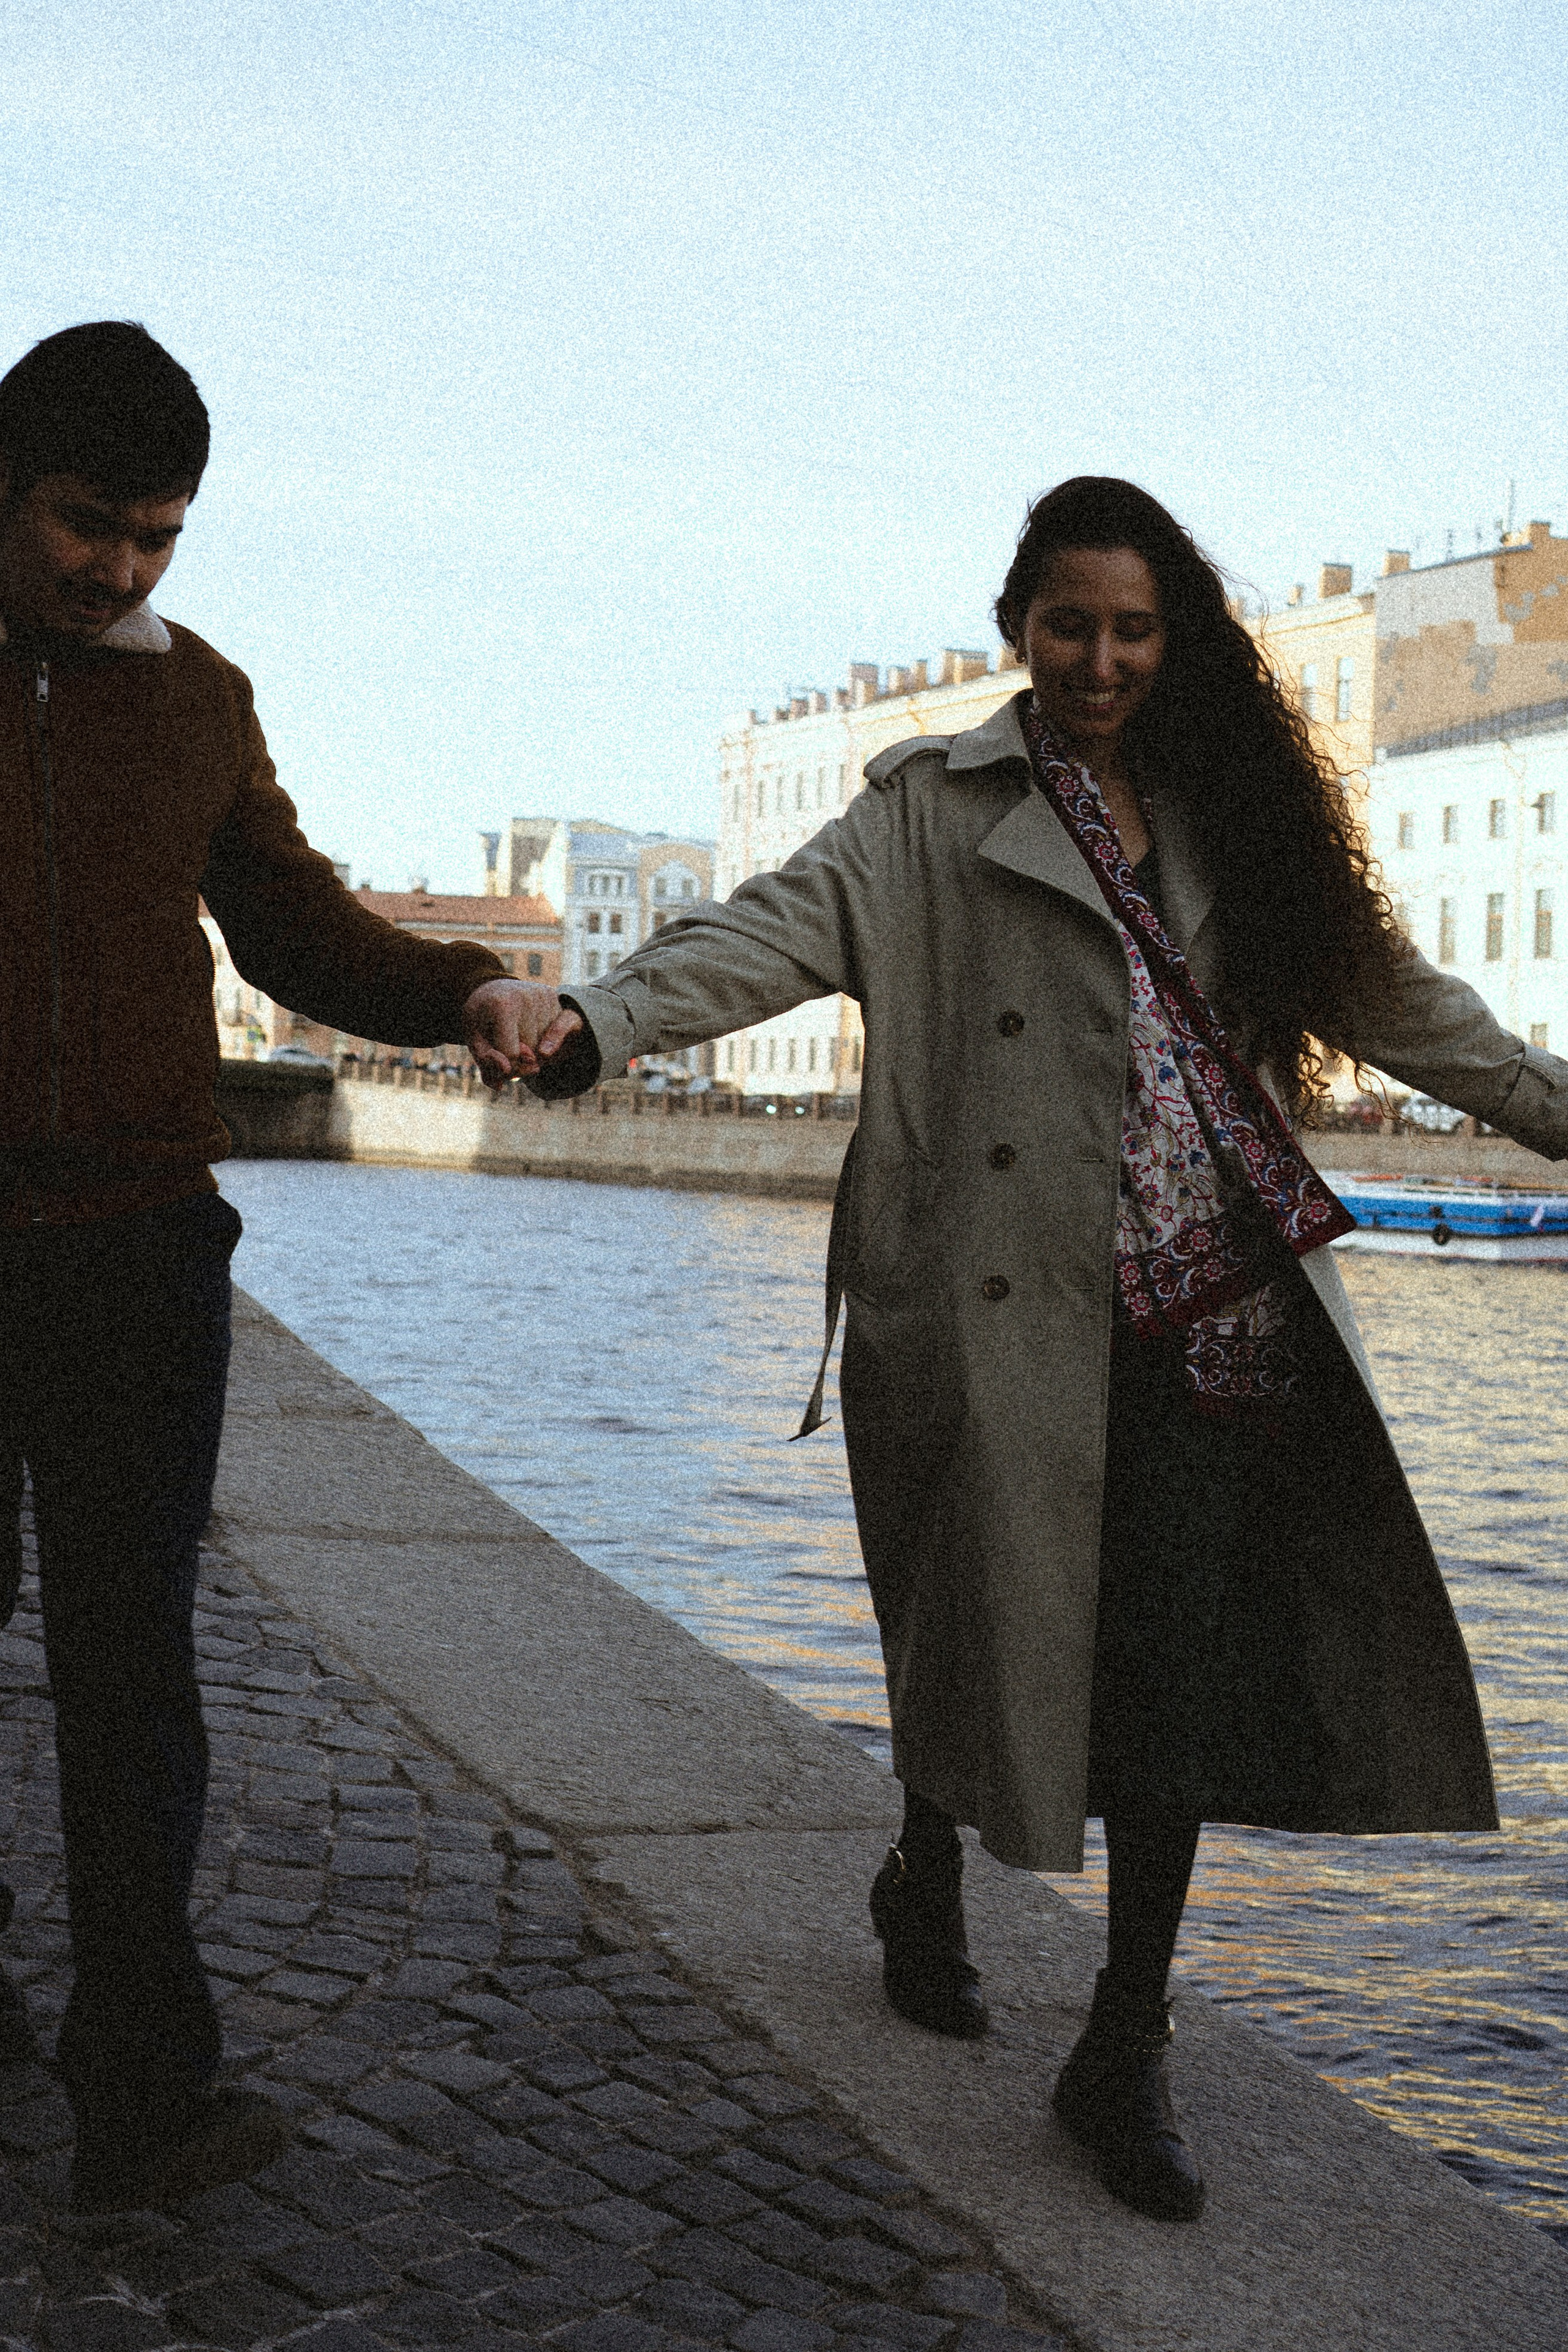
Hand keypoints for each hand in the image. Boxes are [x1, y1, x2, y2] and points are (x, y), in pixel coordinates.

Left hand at [461, 979, 584, 1087]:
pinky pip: (560, 1033)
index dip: (503, 1067)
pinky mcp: (557, 998)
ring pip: (547, 1046)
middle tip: (506, 1047)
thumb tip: (503, 1080)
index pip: (512, 1055)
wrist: (494, 989)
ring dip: (534, 1052)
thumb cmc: (483, 1018)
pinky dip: (552, 1042)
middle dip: (519, 1058)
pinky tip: (545, 1046)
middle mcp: (529, 997)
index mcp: (503, 1005)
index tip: (497, 1062)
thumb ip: (486, 1061)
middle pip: (531, 1052)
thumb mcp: (475, 1038)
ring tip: (518, 1038)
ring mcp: (546, 997)